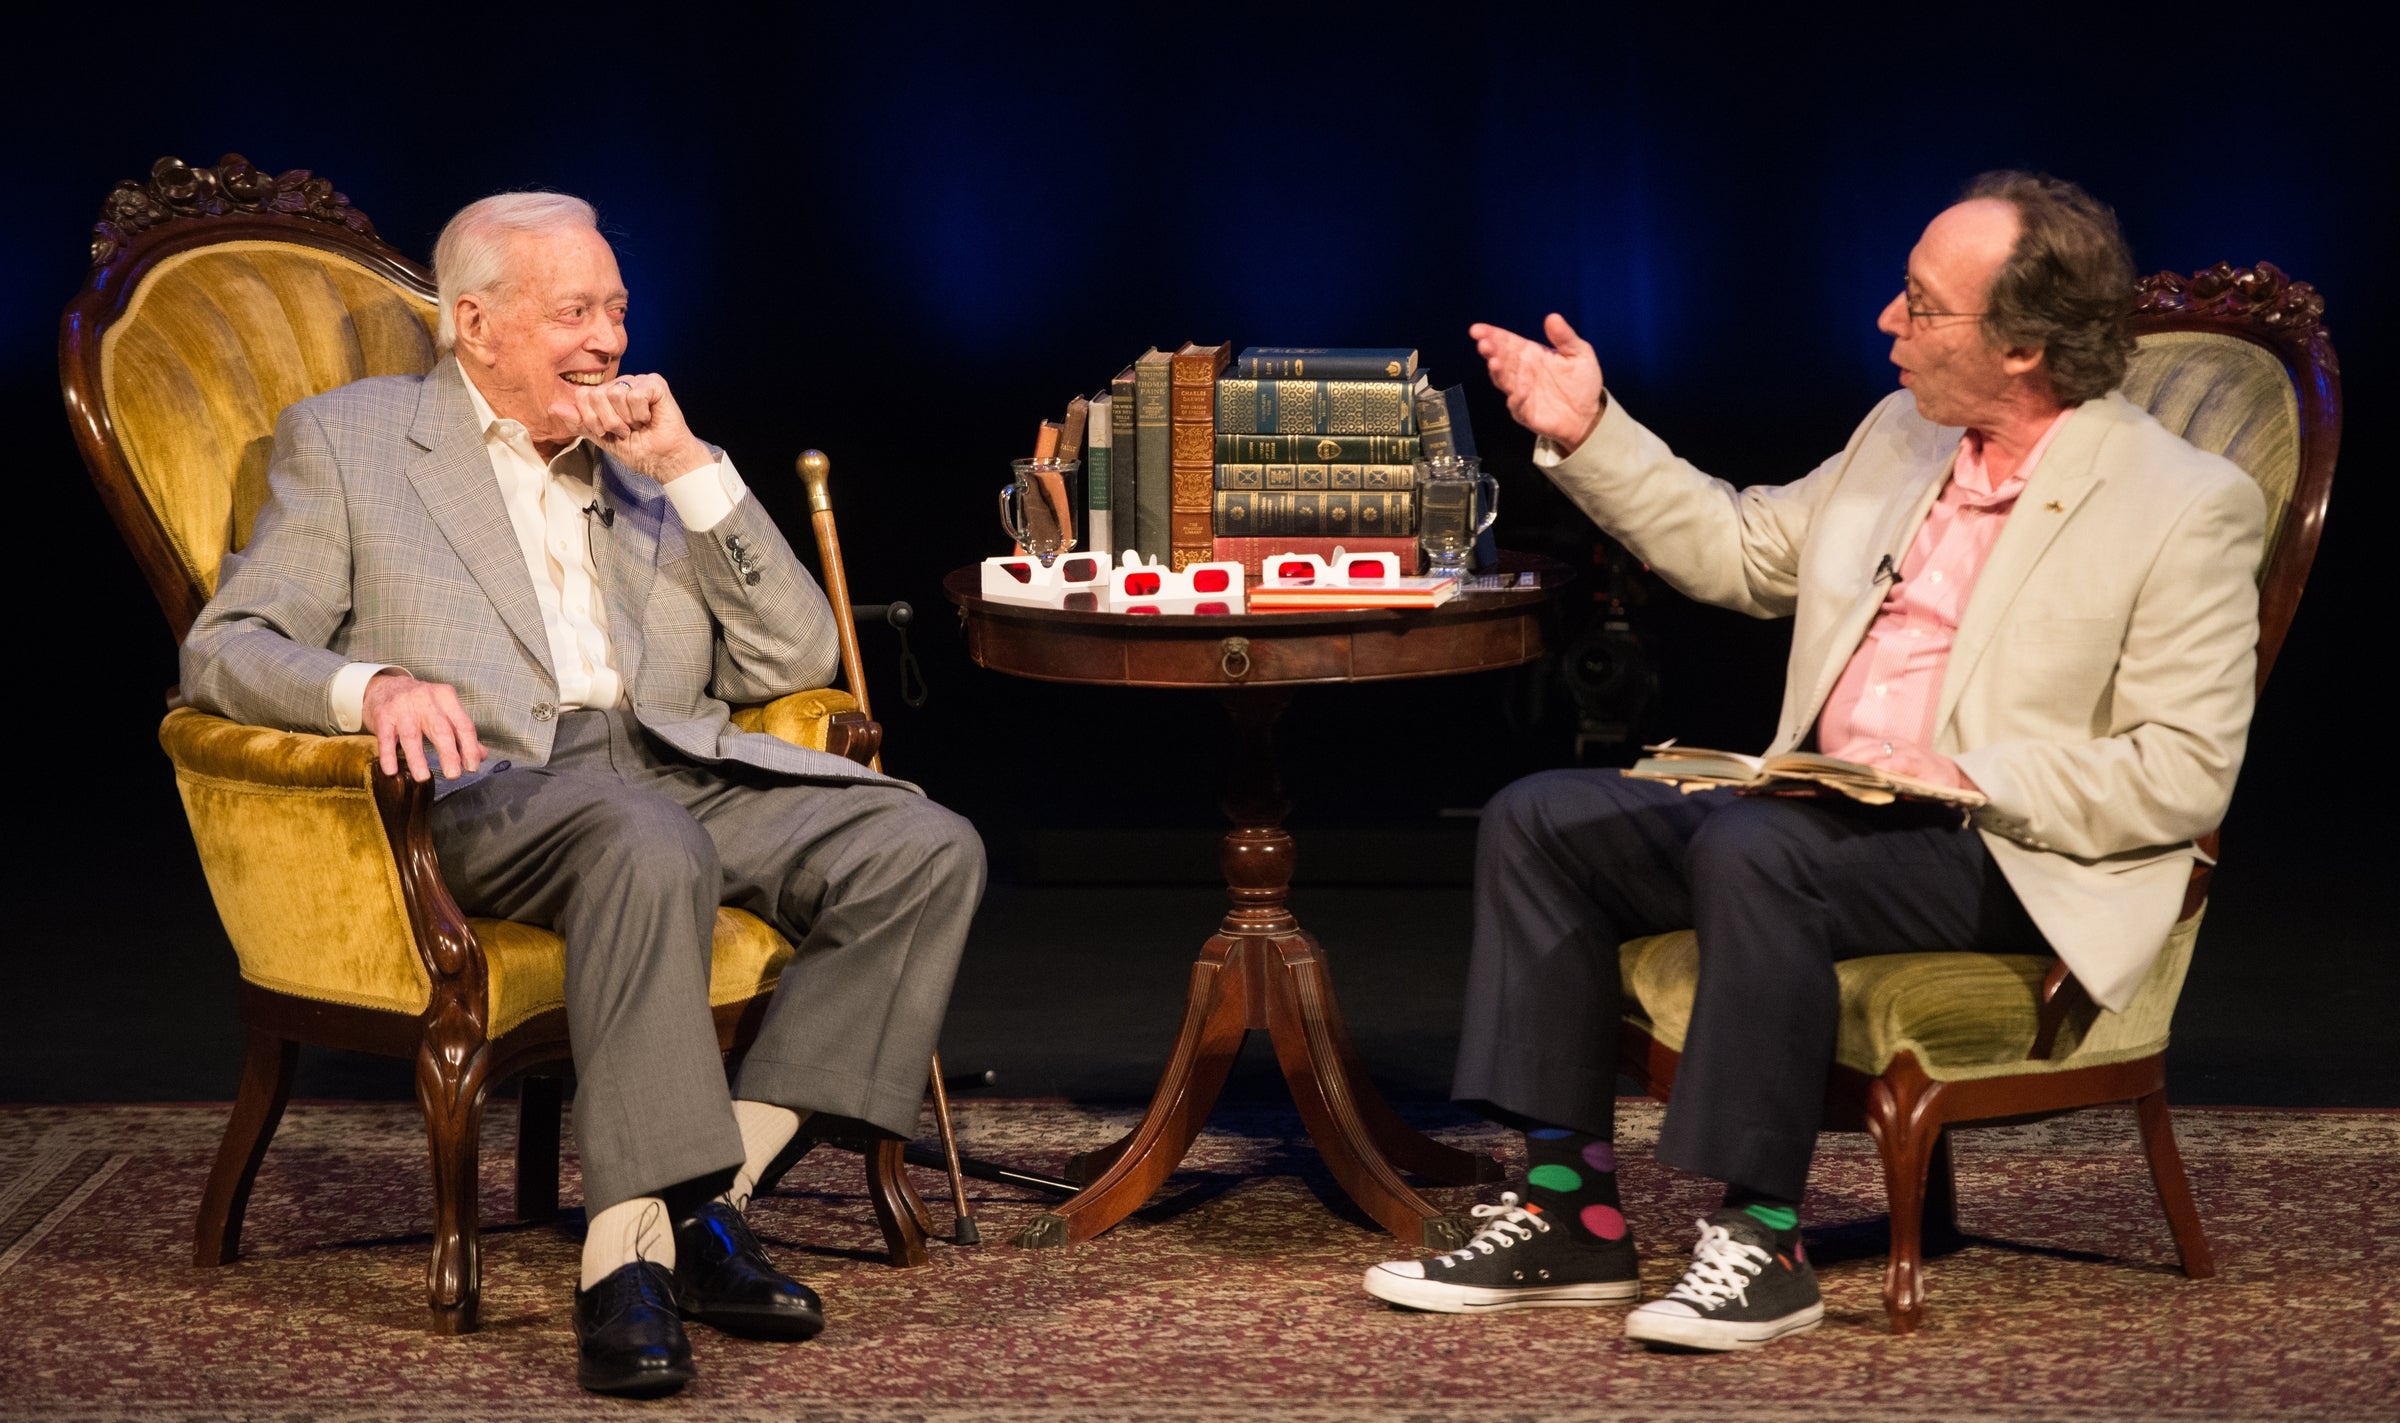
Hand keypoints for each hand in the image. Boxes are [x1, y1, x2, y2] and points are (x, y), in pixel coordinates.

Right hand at [362, 671, 485, 782]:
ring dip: (417, 759)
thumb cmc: (420, 703)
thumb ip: (462, 732)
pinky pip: (386, 739)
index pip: (463, 725)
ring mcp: (402, 708)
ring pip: (412, 736)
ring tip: (423, 777)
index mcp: (446, 698)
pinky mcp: (383, 716)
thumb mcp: (444, 710)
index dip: (470, 748)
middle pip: (440, 729)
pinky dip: (388, 756)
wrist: (383, 686)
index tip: (472, 767)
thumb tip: (481, 756)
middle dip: (448, 754)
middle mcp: (425, 700)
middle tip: (453, 775)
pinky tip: (392, 771)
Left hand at [554, 372, 713, 483]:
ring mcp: (638, 381)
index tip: (608, 432)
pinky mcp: (655, 383)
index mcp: (606, 395)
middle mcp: (621, 384)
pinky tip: (650, 418)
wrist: (663, 460)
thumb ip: (579, 422)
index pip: (583, 395)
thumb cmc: (638, 449)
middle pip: (596, 394)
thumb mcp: (602, 438)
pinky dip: (641, 413)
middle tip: (625, 430)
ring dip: (627, 419)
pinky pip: (634, 394)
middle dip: (609, 421)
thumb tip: (554, 407)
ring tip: (639, 425)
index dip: (592, 419)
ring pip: (614, 393)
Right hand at [1468, 313, 1606, 452]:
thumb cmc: (1581, 382)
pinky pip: (1518, 405)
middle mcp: (1521, 372)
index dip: (1491, 335)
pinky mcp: (1526, 412)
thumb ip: (1565, 337)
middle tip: (1484, 343)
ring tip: (1494, 362)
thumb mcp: (1579, 353)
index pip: (1507, 342)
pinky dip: (1516, 397)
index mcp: (1530, 354)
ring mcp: (1521, 392)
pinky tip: (1516, 390)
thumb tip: (1552, 317)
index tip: (1477, 330)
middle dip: (1491, 351)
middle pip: (1501, 359)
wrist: (1589, 414)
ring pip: (1505, 381)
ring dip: (1498, 372)